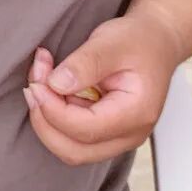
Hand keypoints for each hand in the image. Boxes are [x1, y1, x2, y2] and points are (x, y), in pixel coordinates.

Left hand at [23, 6, 182, 165]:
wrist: (156, 42)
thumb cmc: (139, 40)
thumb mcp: (112, 42)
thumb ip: (85, 64)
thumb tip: (55, 84)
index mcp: (136, 113)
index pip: (85, 129)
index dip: (53, 110)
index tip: (37, 82)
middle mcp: (130, 135)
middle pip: (75, 150)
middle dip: (45, 119)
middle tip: (35, 82)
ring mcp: (118, 138)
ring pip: (70, 148)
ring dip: (46, 118)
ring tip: (40, 80)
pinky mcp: (106, 133)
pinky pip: (72, 137)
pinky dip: (54, 117)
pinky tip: (50, 88)